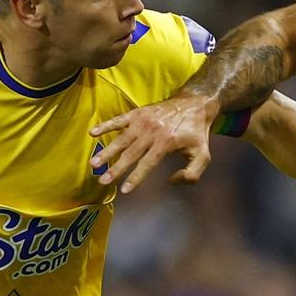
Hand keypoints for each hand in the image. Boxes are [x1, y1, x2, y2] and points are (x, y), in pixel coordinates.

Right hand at [90, 94, 217, 192]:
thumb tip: (170, 181)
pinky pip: (119, 120)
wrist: (196, 104)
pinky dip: (105, 125)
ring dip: (107, 152)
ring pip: (121, 139)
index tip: (124, 191)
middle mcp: (153, 131)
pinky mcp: (138, 112)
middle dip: (115, 169)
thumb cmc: (197, 133)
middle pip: (130, 154)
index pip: (147, 164)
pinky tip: (92, 133)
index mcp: (167, 142)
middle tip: (102, 181)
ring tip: (94, 164)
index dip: (135, 178)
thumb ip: (192, 174)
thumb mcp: (203, 155)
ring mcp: (144, 121)